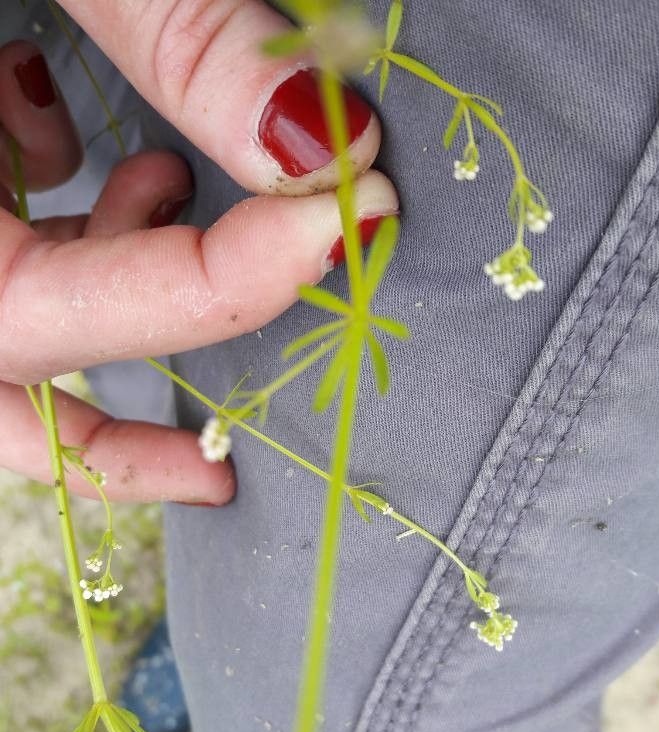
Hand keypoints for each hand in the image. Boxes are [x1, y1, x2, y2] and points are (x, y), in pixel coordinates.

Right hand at [0, 7, 397, 503]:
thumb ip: (176, 26)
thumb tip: (324, 140)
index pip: (36, 313)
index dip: (199, 293)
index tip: (334, 225)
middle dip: (105, 441)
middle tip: (214, 469)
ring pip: (7, 320)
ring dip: (108, 297)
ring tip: (170, 201)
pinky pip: (7, 240)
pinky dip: (80, 220)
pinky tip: (101, 151)